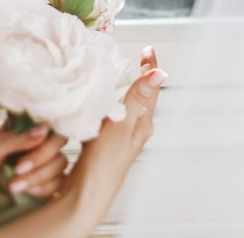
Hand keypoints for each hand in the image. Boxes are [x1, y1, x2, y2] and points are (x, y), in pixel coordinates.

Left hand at [0, 123, 68, 209]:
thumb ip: (17, 139)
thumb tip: (44, 129)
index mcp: (21, 129)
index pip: (47, 120)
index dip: (45, 133)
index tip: (30, 144)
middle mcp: (35, 143)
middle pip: (59, 141)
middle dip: (40, 157)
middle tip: (18, 169)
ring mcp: (43, 164)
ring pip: (60, 163)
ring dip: (38, 176)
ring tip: (13, 186)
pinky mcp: (47, 184)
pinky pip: (59, 183)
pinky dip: (43, 188)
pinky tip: (25, 192)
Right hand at [64, 46, 165, 215]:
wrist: (86, 193)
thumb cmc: (105, 163)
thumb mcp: (121, 125)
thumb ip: (136, 98)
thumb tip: (157, 74)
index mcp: (142, 122)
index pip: (150, 89)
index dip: (149, 68)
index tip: (148, 50)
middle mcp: (132, 127)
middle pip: (136, 95)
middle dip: (134, 76)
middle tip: (131, 58)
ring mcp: (117, 134)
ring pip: (119, 104)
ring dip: (116, 89)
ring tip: (111, 73)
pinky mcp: (100, 140)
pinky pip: (103, 114)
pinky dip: (99, 102)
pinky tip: (90, 100)